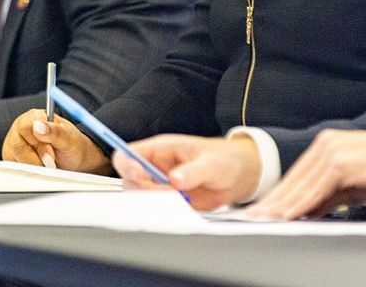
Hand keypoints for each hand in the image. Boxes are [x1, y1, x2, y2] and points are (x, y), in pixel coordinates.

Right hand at [2, 110, 110, 173]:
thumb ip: (54, 131)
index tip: (51, 154)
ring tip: (47, 162)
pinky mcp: (12, 157)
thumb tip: (38, 126)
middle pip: (17, 145)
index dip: (38, 144)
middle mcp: (21, 127)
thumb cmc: (72, 146)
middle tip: (51, 161)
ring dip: (32, 164)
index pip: (26, 128)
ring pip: (14, 158)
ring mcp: (14, 142)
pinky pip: (14, 167)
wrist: (74, 158)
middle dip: (36, 158)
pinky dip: (27, 170)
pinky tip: (38, 166)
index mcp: (35, 116)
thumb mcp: (69, 138)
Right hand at [112, 134, 260, 210]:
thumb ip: (193, 171)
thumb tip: (174, 179)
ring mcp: (161, 186)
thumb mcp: (211, 162)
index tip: (140, 176)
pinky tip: (182, 209)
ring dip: (155, 204)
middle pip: (130, 182)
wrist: (238, 175)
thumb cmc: (223, 159)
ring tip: (181, 200)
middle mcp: (156, 168)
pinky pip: (158, 212)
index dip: (128, 166)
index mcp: (160, 150)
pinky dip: (165, 214)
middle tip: (169, 194)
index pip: (128, 155)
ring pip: (141, 199)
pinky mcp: (170, 203)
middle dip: (144, 191)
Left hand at [248, 130, 365, 219]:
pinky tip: (290, 215)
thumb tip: (308, 212)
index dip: (278, 193)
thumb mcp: (352, 184)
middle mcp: (326, 144)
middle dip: (274, 201)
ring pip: (302, 186)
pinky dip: (301, 205)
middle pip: (294, 179)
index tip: (263, 208)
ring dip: (283, 206)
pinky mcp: (342, 165)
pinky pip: (317, 190)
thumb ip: (328, 196)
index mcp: (326, 144)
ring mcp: (333, 153)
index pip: (296, 174)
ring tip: (267, 220)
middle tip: (255, 216)